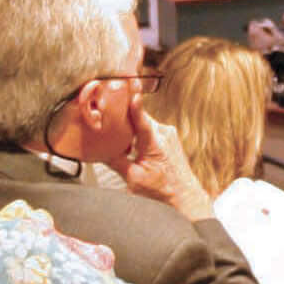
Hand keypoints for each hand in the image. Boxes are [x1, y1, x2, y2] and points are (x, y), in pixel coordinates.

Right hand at [112, 96, 213, 221]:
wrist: (185, 198)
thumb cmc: (163, 191)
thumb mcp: (133, 178)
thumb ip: (115, 161)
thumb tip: (98, 150)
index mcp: (155, 143)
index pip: (141, 117)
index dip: (132, 102)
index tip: (129, 85)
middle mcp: (164, 133)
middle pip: (138, 118)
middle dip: (122, 119)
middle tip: (106, 120)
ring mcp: (168, 134)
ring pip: (143, 123)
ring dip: (131, 128)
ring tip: (120, 139)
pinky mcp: (169, 137)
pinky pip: (149, 129)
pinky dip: (139, 134)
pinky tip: (133, 146)